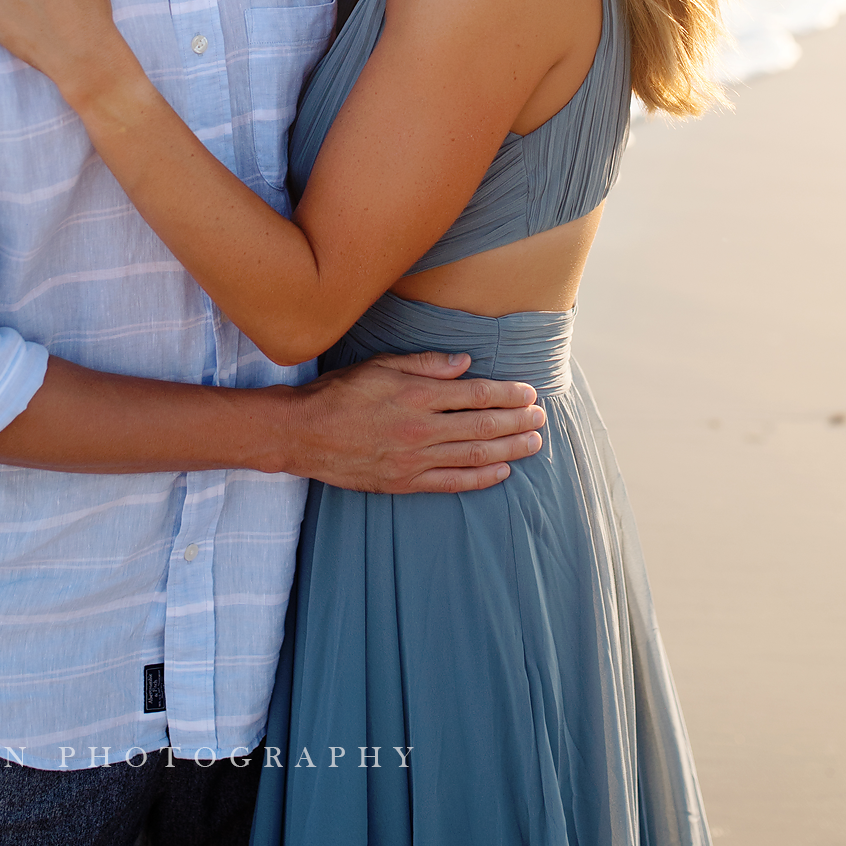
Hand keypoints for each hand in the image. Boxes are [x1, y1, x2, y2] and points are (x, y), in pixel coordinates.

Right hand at [286, 350, 545, 493]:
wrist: (304, 434)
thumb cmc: (340, 393)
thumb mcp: (380, 365)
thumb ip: (426, 364)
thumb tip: (466, 362)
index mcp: (416, 394)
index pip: (476, 394)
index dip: (507, 394)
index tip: (528, 393)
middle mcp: (421, 428)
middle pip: (483, 426)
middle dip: (517, 421)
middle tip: (541, 418)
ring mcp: (414, 459)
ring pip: (474, 455)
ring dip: (509, 449)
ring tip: (533, 443)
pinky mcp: (405, 482)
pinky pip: (452, 482)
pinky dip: (481, 479)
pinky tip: (502, 472)